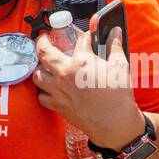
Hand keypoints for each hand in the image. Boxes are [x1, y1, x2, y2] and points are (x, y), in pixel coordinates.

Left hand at [31, 26, 144, 150]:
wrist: (116, 125)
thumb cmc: (119, 97)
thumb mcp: (120, 68)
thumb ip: (115, 47)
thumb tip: (115, 33)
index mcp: (81, 62)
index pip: (79, 41)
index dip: (84, 36)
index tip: (86, 37)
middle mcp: (65, 74)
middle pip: (43, 53)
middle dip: (43, 43)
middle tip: (45, 40)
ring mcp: (59, 91)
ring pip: (37, 75)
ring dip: (39, 68)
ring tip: (44, 64)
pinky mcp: (58, 106)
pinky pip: (42, 96)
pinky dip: (43, 91)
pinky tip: (49, 88)